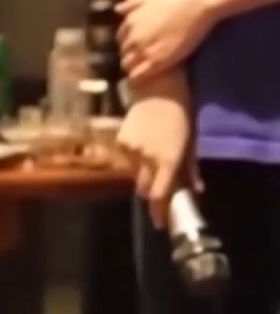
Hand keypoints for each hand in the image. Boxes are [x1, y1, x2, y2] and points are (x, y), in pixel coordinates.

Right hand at [116, 88, 195, 228]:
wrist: (157, 90)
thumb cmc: (181, 115)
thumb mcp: (191, 143)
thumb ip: (190, 170)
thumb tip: (195, 191)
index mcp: (167, 160)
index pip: (158, 195)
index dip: (158, 212)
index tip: (161, 223)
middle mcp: (146, 158)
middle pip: (142, 188)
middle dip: (150, 191)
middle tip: (159, 188)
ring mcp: (129, 150)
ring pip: (134, 173)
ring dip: (142, 173)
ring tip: (152, 158)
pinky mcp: (119, 142)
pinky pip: (127, 159)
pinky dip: (135, 158)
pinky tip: (142, 145)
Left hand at [117, 0, 213, 80]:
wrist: (196, 7)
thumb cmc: (174, 0)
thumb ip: (131, 5)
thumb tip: (117, 9)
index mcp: (129, 23)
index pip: (121, 39)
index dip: (129, 43)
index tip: (137, 46)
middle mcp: (133, 37)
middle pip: (124, 52)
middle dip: (131, 55)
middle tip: (142, 58)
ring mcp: (144, 50)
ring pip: (128, 64)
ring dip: (133, 67)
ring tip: (143, 69)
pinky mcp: (157, 61)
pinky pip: (138, 74)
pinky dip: (137, 77)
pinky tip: (141, 78)